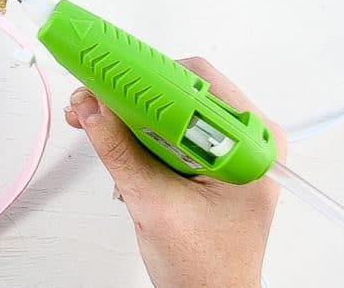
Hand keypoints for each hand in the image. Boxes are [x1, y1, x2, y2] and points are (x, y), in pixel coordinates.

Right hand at [65, 57, 285, 287]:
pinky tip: (117, 144)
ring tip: (97, 126)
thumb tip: (91, 108)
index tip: (110, 77)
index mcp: (251, 146)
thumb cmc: (206, 267)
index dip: (148, 77)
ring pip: (168, 105)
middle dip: (129, 95)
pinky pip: (167, 125)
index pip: (196, 83)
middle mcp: (244, 138)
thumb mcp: (154, 205)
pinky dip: (136, 130)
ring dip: (128, 114)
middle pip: (179, 88)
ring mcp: (226, 146)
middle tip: (93, 102)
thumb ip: (119, 151)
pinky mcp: (207, 154)